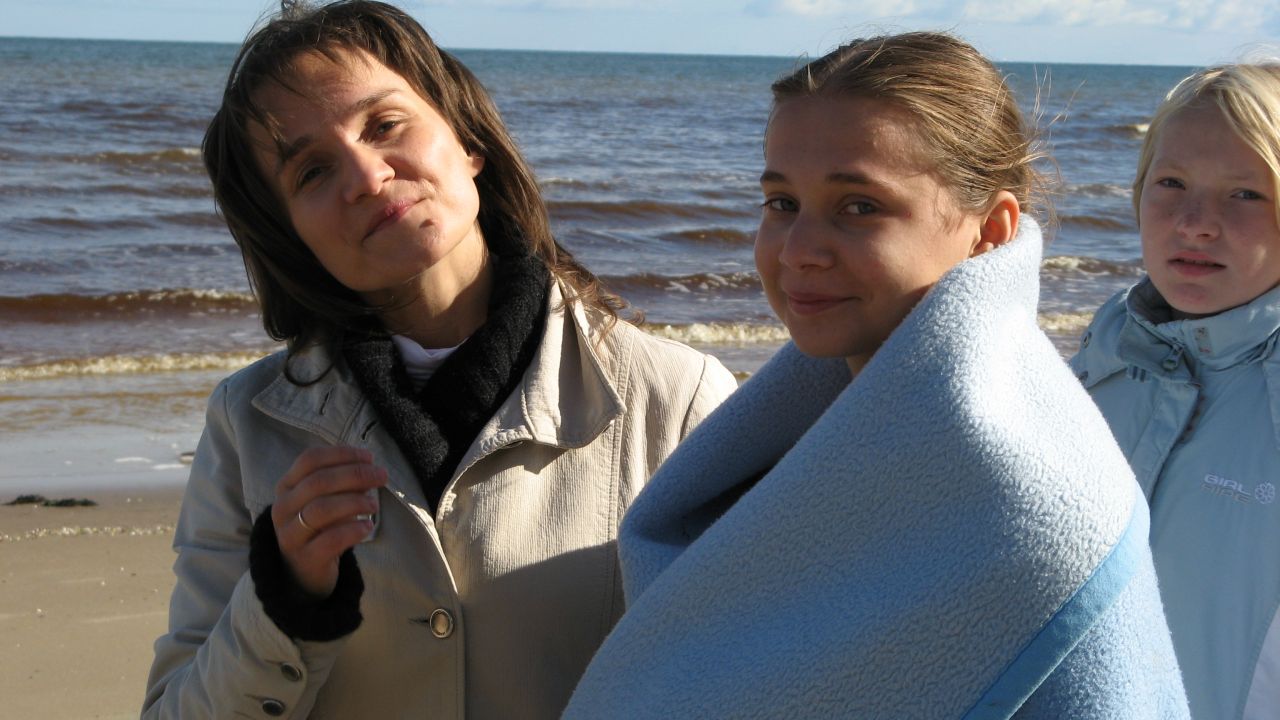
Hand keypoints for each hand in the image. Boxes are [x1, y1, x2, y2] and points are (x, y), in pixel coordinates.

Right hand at [272, 446, 386, 598]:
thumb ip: (343, 482)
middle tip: (381, 477)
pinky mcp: (305, 558)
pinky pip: (330, 540)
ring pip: (321, 509)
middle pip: (318, 482)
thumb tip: (371, 469)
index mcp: (286, 486)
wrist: (304, 571)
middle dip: (355, 475)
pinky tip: (367, 527)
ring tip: (374, 505)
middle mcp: (282, 508)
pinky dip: (353, 530)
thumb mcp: (326, 499)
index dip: (341, 454)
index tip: (369, 457)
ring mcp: (290, 534)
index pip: (310, 460)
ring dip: (354, 502)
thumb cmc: (320, 527)